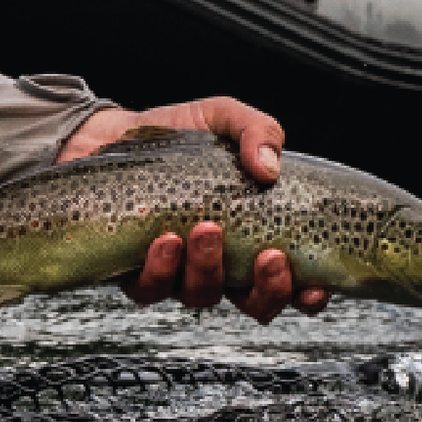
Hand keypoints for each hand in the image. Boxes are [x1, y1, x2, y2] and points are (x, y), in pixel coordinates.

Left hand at [57, 97, 331, 323]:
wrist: (107, 132)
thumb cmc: (174, 133)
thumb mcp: (223, 118)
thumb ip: (257, 131)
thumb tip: (269, 168)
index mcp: (252, 236)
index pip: (291, 283)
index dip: (307, 295)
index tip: (314, 288)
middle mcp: (219, 262)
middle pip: (254, 303)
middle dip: (267, 289)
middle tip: (269, 256)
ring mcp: (177, 269)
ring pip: (202, 295)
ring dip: (209, 270)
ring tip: (205, 231)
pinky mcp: (133, 268)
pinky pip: (150, 289)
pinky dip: (161, 271)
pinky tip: (164, 241)